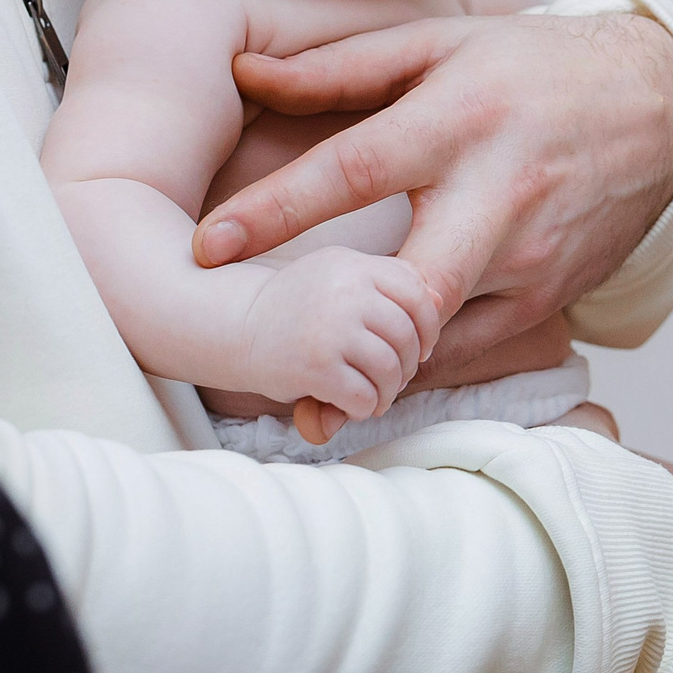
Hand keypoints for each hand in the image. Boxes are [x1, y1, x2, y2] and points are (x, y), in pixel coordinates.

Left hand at [197, 12, 672, 373]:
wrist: (657, 107)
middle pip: (416, 283)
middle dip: (346, 335)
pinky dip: (418, 368)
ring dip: (374, 369)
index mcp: (457, 121)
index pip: (354, 169)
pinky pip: (472, 352)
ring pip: (441, 336)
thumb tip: (242, 73)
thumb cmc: (529, 68)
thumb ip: (337, 67)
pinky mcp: (551, 301)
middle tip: (273, 375)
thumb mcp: (438, 46)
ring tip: (307, 399)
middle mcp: (497, 196)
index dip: (277, 210)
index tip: (208, 247)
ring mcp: (530, 258)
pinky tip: (370, 383)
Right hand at [241, 247, 444, 444]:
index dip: (426, 327)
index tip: (418, 347)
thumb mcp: (339, 275)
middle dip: (405, 366)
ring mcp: (330, 327)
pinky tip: (350, 404)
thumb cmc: (295, 305)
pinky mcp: (315, 365)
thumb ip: (387, 284)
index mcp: (353, 263)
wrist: (233, 323)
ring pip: (389, 370)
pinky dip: (363, 408)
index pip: (417, 293)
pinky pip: (363, 397)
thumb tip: (439, 301)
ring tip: (372, 395)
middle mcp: (344, 290)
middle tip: (390, 379)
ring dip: (386, 392)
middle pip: (406, 336)